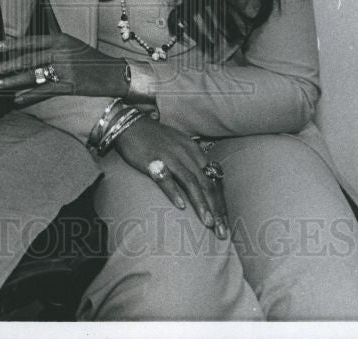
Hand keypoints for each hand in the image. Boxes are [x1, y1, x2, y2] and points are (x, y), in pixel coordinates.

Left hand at [0, 34, 128, 104]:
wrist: (113, 73)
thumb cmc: (91, 60)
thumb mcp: (72, 45)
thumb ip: (52, 46)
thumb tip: (29, 50)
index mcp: (60, 40)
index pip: (31, 41)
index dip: (11, 45)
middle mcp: (61, 52)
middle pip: (27, 59)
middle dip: (6, 66)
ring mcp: (65, 69)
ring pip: (33, 75)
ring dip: (13, 81)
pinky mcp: (69, 85)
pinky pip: (44, 91)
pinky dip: (30, 96)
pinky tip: (17, 100)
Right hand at [113, 117, 228, 239]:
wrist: (131, 124)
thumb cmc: (156, 138)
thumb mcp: (181, 145)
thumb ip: (194, 161)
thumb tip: (207, 179)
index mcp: (195, 151)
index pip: (214, 179)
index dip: (221, 203)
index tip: (226, 224)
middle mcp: (186, 153)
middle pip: (206, 183)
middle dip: (216, 209)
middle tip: (222, 232)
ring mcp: (170, 156)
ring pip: (190, 182)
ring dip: (201, 204)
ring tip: (208, 223)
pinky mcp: (152, 160)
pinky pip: (165, 178)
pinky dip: (174, 192)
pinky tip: (181, 206)